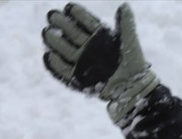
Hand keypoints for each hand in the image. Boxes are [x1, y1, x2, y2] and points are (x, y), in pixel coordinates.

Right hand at [43, 3, 158, 122]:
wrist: (134, 87)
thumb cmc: (134, 64)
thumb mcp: (130, 42)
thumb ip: (126, 24)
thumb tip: (124, 5)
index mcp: (100, 37)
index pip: (86, 22)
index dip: (77, 14)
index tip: (69, 8)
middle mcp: (89, 48)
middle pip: (72, 33)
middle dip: (61, 24)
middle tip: (53, 16)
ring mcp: (83, 62)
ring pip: (65, 49)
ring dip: (54, 41)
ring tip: (47, 33)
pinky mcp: (79, 78)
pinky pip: (64, 71)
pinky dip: (55, 65)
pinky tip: (49, 56)